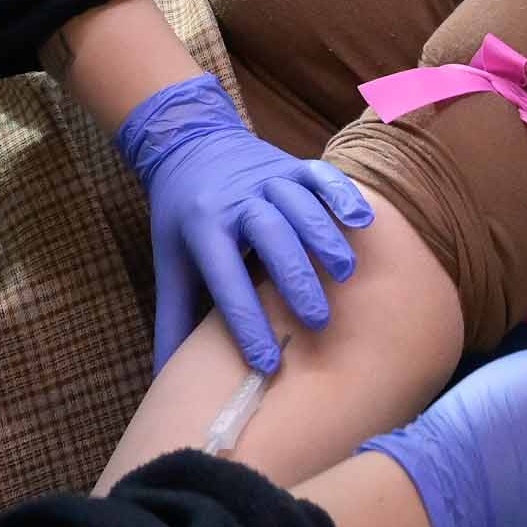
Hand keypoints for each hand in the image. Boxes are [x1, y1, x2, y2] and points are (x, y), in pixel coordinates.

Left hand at [116, 76, 371, 372]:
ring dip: (324, 236)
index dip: (245, 322)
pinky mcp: (291, 163)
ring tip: (346, 274)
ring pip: (300, 203)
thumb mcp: (170, 265)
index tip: (268, 363)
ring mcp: (266, 176)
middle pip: (269, 234)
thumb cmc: (183, 219)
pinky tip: (362, 219)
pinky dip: (341, 194)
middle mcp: (236, 198)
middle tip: (318, 322)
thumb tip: (165, 382)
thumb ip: (172, 321)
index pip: (225, 278)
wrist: (190, 144)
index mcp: (202, 226)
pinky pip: (320, 174)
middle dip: (295, 278)